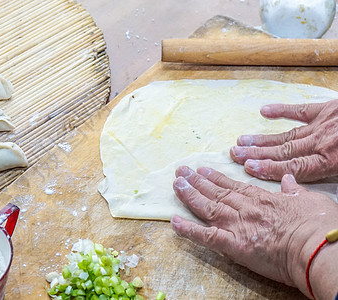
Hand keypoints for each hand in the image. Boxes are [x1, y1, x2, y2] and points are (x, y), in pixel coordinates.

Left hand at [170, 166, 337, 297]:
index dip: (216, 178)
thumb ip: (295, 190)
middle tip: (181, 172)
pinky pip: (204, 236)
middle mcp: (245, 208)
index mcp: (262, 199)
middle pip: (216, 193)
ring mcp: (236, 225)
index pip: (234, 186)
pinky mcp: (233, 244)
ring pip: (207, 207)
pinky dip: (188, 229)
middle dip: (196, 182)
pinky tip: (173, 221)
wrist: (316, 246)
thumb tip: (288, 179)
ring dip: (189, 195)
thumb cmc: (318, 225)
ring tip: (176, 185)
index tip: (203, 170)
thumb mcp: (310, 200)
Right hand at [229, 100, 337, 181]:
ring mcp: (321, 125)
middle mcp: (320, 143)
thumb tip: (302, 182)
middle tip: (236, 154)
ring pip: (286, 135)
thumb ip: (329, 173)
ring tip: (242, 141)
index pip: (292, 168)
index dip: (268, 168)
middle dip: (256, 154)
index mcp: (330, 161)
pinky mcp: (326, 110)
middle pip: (283, 151)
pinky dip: (281, 110)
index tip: (248, 168)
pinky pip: (300, 110)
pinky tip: (264, 111)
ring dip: (263, 139)